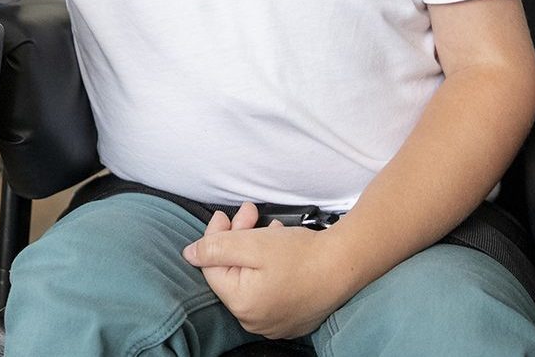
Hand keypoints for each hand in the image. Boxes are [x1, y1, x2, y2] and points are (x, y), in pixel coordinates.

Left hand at [183, 203, 347, 338]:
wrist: (345, 265)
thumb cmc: (299, 255)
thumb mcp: (251, 244)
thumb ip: (215, 248)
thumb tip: (189, 254)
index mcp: (241, 305)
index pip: (212, 266)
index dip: (214, 236)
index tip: (224, 215)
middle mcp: (255, 320)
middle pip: (232, 271)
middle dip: (236, 237)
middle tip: (248, 213)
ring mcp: (274, 322)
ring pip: (250, 276)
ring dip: (253, 246)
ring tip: (268, 225)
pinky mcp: (290, 316)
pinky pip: (268, 287)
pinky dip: (267, 263)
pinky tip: (277, 242)